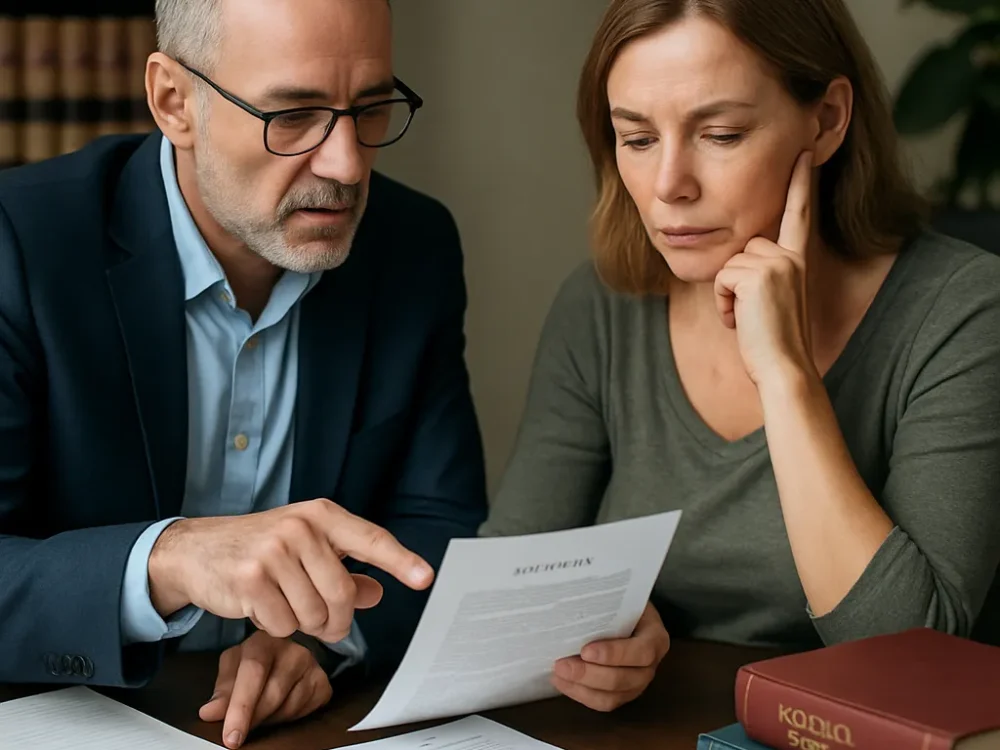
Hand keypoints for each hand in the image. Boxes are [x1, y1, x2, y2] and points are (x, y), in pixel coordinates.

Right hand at [148, 499, 433, 643]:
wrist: (197, 549)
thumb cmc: (260, 547)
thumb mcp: (307, 549)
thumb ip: (346, 570)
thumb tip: (377, 592)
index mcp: (321, 515)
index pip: (370, 539)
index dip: (400, 561)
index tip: (424, 577)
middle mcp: (300, 528)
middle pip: (342, 594)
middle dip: (335, 620)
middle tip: (323, 622)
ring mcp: (273, 552)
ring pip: (313, 615)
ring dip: (303, 624)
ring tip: (285, 605)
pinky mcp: (250, 579)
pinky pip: (284, 625)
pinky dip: (276, 627)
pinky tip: (262, 606)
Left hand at [199, 631, 332, 748]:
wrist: (288, 653)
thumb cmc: (256, 661)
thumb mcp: (233, 668)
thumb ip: (222, 690)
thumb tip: (209, 712)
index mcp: (264, 641)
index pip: (254, 671)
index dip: (241, 706)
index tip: (231, 736)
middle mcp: (293, 650)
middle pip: (273, 693)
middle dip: (253, 719)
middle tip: (237, 736)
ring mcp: (312, 666)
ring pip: (289, 707)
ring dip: (269, 720)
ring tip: (260, 714)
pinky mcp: (323, 684)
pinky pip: (304, 712)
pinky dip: (288, 718)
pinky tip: (280, 710)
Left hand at [551, 602, 669, 711]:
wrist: (627, 613)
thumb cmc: (621, 604)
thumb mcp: (621, 598)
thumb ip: (606, 604)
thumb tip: (574, 603)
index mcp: (655, 638)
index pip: (640, 652)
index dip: (613, 654)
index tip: (585, 650)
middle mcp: (650, 665)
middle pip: (623, 679)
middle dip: (589, 674)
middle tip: (561, 665)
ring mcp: (638, 683)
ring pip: (612, 697)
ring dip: (581, 688)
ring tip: (558, 674)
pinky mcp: (623, 694)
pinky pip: (603, 703)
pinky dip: (580, 694)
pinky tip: (562, 682)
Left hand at [713, 150, 815, 385]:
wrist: (782, 367)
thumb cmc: (771, 342)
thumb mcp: (771, 302)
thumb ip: (763, 275)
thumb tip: (739, 266)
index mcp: (797, 260)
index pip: (798, 213)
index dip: (800, 181)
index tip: (805, 149)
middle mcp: (792, 256)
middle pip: (742, 247)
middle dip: (734, 282)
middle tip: (752, 314)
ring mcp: (777, 264)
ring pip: (729, 264)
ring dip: (727, 295)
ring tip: (748, 318)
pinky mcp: (758, 275)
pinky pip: (721, 278)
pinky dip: (722, 303)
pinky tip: (740, 321)